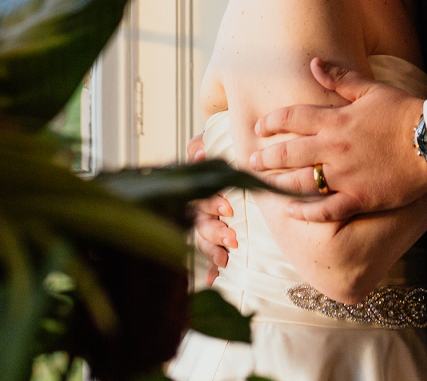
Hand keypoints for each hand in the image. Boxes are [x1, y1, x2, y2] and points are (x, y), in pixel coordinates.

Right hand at [186, 130, 233, 284]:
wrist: (214, 163)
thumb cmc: (208, 156)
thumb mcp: (205, 146)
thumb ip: (199, 148)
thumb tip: (198, 153)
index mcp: (195, 188)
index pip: (201, 197)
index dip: (213, 203)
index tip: (228, 209)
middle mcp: (194, 210)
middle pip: (201, 222)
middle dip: (216, 231)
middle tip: (232, 239)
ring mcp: (200, 227)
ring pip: (202, 241)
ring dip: (213, 251)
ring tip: (225, 259)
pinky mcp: (209, 240)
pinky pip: (205, 257)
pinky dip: (208, 269)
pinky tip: (211, 280)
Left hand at [247, 58, 426, 221]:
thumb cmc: (405, 112)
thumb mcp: (371, 90)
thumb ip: (340, 80)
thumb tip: (314, 63)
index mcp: (336, 120)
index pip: (293, 118)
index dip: (272, 121)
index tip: (258, 127)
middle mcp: (334, 148)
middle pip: (289, 152)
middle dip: (265, 157)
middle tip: (249, 162)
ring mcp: (345, 175)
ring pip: (301, 182)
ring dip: (277, 184)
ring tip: (261, 186)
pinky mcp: (359, 197)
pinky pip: (326, 210)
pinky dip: (306, 213)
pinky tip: (291, 213)